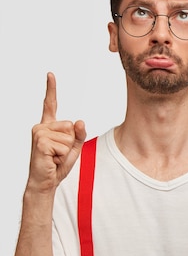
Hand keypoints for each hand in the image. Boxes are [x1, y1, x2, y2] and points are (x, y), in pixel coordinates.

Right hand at [29, 72, 86, 192]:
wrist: (46, 181)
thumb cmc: (58, 164)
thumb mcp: (74, 147)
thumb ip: (79, 133)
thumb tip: (79, 121)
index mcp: (49, 125)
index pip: (50, 104)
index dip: (51, 89)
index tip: (50, 74)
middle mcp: (42, 126)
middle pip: (71, 125)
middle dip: (70, 142)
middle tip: (57, 153)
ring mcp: (39, 133)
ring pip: (69, 136)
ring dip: (66, 150)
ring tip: (54, 156)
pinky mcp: (40, 142)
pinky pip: (65, 145)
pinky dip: (63, 155)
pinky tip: (51, 159)